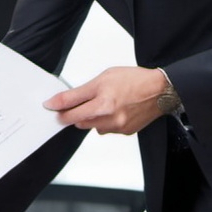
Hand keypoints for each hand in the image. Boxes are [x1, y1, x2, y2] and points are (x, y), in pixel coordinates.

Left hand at [43, 66, 166, 134]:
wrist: (160, 90)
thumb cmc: (134, 80)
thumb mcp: (102, 79)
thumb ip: (78, 93)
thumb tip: (58, 102)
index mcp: (103, 103)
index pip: (71, 112)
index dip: (58, 109)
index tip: (51, 107)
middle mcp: (110, 118)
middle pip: (79, 121)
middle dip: (75, 113)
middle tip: (80, 102)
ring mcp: (117, 127)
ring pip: (92, 126)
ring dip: (90, 118)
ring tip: (103, 103)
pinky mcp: (124, 132)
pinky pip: (105, 129)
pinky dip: (104, 121)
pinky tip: (114, 110)